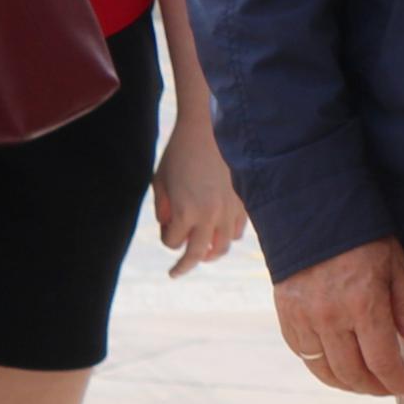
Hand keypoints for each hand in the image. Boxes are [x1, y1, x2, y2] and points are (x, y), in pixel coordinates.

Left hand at [150, 107, 249, 274]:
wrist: (209, 130)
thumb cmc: (179, 154)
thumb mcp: (160, 182)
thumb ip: (163, 209)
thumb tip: (171, 228)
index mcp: (185, 212)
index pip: (173, 242)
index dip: (166, 237)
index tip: (165, 227)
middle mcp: (209, 216)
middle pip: (197, 255)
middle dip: (183, 267)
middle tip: (175, 273)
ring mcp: (229, 210)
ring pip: (222, 247)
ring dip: (210, 254)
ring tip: (203, 255)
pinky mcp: (243, 203)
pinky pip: (238, 231)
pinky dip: (228, 236)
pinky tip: (220, 233)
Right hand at [275, 238, 403, 395]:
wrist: (311, 211)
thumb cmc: (362, 235)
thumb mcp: (395, 264)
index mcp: (363, 304)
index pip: (382, 361)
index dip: (398, 382)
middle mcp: (330, 318)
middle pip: (353, 374)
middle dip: (375, 388)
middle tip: (390, 387)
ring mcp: (303, 319)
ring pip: (325, 370)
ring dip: (348, 383)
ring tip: (366, 382)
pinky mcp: (285, 315)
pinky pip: (303, 354)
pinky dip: (322, 367)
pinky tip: (338, 366)